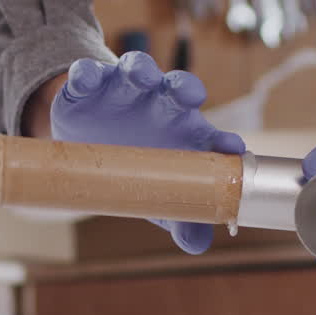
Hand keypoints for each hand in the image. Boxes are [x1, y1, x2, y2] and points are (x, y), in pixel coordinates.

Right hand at [50, 51, 243, 253]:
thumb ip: (182, 220)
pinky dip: (86, 73)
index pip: (210, 133)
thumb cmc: (136, 169)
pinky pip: (88, 72)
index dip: (222, 139)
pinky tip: (84, 81)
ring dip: (140, 69)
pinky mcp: (89, 85)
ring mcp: (126, 89)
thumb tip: (197, 245)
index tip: (231, 148)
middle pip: (179, 88)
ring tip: (139, 77)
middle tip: (187, 96)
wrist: (89, 143)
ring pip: (137, 69)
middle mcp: (160, 103)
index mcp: (185, 133)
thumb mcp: (157, 196)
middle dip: (185, 88)